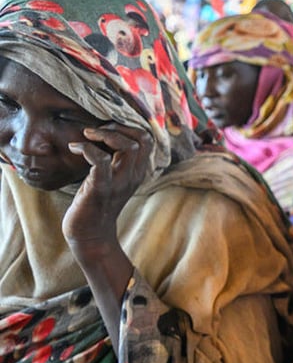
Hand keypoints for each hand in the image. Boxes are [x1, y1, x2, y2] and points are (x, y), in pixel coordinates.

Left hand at [62, 123, 152, 248]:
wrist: (90, 235)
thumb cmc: (96, 203)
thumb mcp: (112, 180)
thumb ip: (117, 162)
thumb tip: (105, 136)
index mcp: (137, 172)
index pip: (148, 140)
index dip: (129, 127)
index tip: (108, 129)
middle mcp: (133, 176)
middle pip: (142, 140)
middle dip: (118, 127)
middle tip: (96, 131)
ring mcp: (119, 183)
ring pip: (126, 147)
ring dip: (104, 134)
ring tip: (87, 135)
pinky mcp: (101, 189)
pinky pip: (101, 160)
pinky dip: (86, 148)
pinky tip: (74, 148)